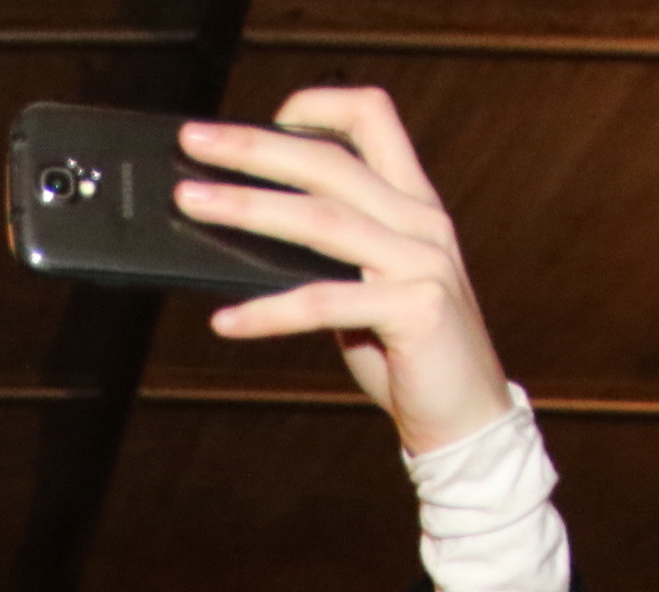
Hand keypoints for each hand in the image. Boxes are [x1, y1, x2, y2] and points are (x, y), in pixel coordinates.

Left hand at [175, 87, 510, 456]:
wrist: (466, 418)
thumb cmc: (405, 353)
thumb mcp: (364, 288)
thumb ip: (325, 253)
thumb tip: (243, 232)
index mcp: (411, 204)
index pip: (373, 118)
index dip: (320, 105)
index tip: (265, 117)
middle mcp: (421, 221)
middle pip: (328, 161)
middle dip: (253, 148)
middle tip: (193, 143)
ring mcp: (422, 263)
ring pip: (320, 220)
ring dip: (247, 209)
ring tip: (192, 205)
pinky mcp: (416, 310)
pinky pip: (324, 302)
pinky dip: (268, 311)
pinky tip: (226, 320)